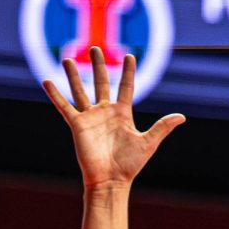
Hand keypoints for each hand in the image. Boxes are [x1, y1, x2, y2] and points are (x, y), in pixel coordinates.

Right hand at [43, 47, 185, 189]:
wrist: (111, 179)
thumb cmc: (130, 164)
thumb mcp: (149, 142)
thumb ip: (162, 127)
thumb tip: (182, 117)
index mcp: (123, 114)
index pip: (125, 87)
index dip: (128, 72)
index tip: (129, 56)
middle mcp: (105, 112)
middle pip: (101, 83)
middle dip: (98, 65)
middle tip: (95, 48)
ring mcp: (90, 117)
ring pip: (79, 90)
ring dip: (73, 75)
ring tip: (67, 58)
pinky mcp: (77, 125)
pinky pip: (64, 106)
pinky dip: (55, 94)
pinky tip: (46, 81)